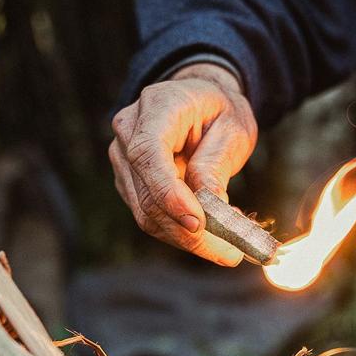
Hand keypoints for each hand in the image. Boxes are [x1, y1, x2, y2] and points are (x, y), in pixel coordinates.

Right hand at [109, 63, 257, 264]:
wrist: (200, 101)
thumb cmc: (219, 110)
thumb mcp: (232, 128)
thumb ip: (216, 163)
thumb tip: (209, 208)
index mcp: (157, 106)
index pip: (147, 154)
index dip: (168, 193)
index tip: (197, 223)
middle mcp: (128, 131)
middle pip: (146, 194)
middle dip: (187, 231)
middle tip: (229, 254)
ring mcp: (122, 158)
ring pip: (146, 213)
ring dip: (186, 238)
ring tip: (228, 246)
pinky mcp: (128, 182)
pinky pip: (150, 216)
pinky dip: (180, 232)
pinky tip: (211, 234)